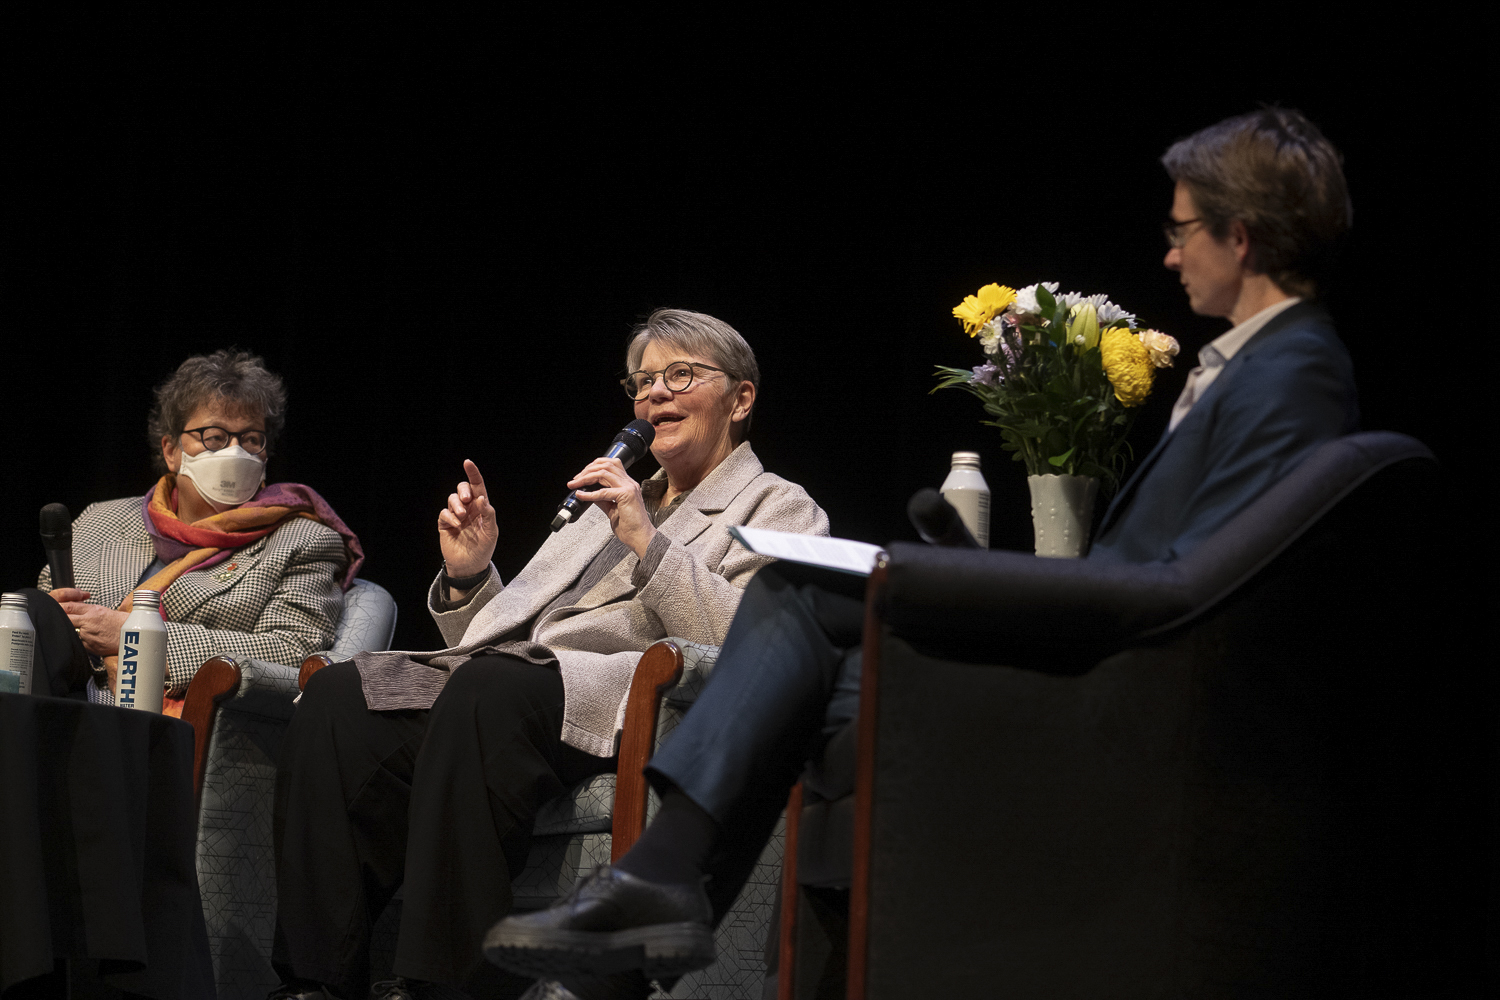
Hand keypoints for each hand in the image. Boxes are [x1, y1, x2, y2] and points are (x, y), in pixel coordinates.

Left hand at [58, 598, 127, 657]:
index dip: (58, 607)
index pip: (69, 606)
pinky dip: (76, 640)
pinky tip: (81, 639)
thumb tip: (74, 609)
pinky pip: (77, 642)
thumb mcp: (104, 610)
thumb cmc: (122, 623)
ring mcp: (88, 635)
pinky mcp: (89, 646)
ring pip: (70, 631)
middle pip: (65, 618)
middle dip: (59, 618)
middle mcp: (89, 622)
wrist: (134, 635)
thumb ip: (87, 610)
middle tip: (57, 619)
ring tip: (72, 630)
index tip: (54, 608)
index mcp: (93, 611)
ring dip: (69, 630)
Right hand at [438, 459, 499, 579]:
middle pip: (463, 488)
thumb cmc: (483, 549)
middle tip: (466, 500)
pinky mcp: (445, 524)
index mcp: (481, 508)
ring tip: (461, 517)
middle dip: (463, 490)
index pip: (477, 487)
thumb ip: (488, 514)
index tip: (468, 462)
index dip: (473, 473)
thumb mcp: (491, 532)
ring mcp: (456, 516)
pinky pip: (444, 513)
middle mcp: (468, 509)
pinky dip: (449, 516)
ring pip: (452, 498)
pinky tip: (456, 525)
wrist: (470, 566)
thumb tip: (481, 498)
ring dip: (456, 504)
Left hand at [569, 456, 655, 558]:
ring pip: (603, 473)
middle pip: (607, 465)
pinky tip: (581, 495)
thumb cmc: (630, 527)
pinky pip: (603, 492)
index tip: (581, 476)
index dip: (595, 467)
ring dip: (586, 477)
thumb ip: (602, 500)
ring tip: (575, 484)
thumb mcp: (612, 510)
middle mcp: (629, 483)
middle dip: (588, 469)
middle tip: (575, 479)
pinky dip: (589, 493)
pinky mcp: (626, 495)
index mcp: (628, 485)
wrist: (641, 538)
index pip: (611, 465)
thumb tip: (590, 493)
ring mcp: (629, 488)